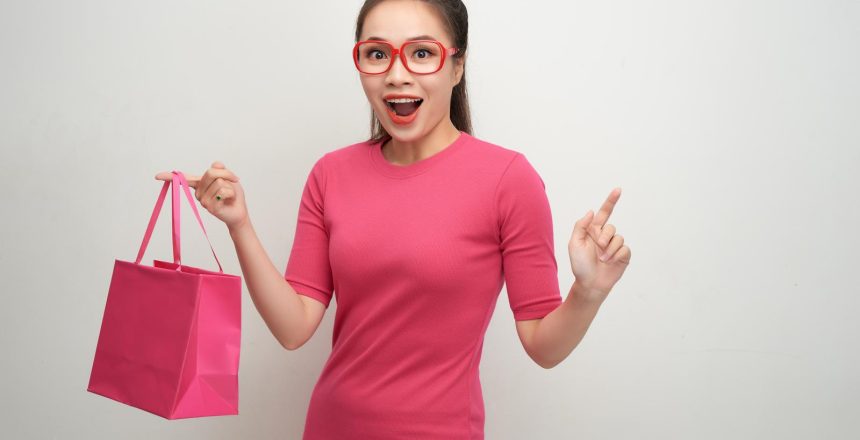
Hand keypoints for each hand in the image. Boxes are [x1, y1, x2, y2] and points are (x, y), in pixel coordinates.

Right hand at [154, 161, 248, 230]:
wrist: (239, 211)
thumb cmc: (233, 194)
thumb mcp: (229, 177)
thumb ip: (221, 169)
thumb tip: (216, 164)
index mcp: (200, 183)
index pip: (184, 178)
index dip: (170, 176)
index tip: (157, 176)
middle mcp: (198, 192)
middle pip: (211, 173)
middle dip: (227, 175)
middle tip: (232, 182)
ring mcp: (202, 200)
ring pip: (219, 182)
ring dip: (230, 186)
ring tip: (228, 195)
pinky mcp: (210, 207)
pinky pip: (223, 191)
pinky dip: (231, 193)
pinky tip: (228, 200)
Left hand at [568, 187, 631, 302]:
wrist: (589, 283)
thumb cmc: (580, 265)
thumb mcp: (574, 243)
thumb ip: (581, 226)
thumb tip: (591, 211)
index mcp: (593, 231)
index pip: (604, 213)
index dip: (611, 201)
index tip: (618, 190)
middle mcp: (605, 236)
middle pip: (610, 227)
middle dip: (604, 237)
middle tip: (598, 248)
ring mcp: (615, 246)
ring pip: (618, 238)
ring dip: (609, 249)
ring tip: (602, 259)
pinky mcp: (623, 255)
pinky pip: (624, 248)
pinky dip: (616, 255)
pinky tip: (610, 262)